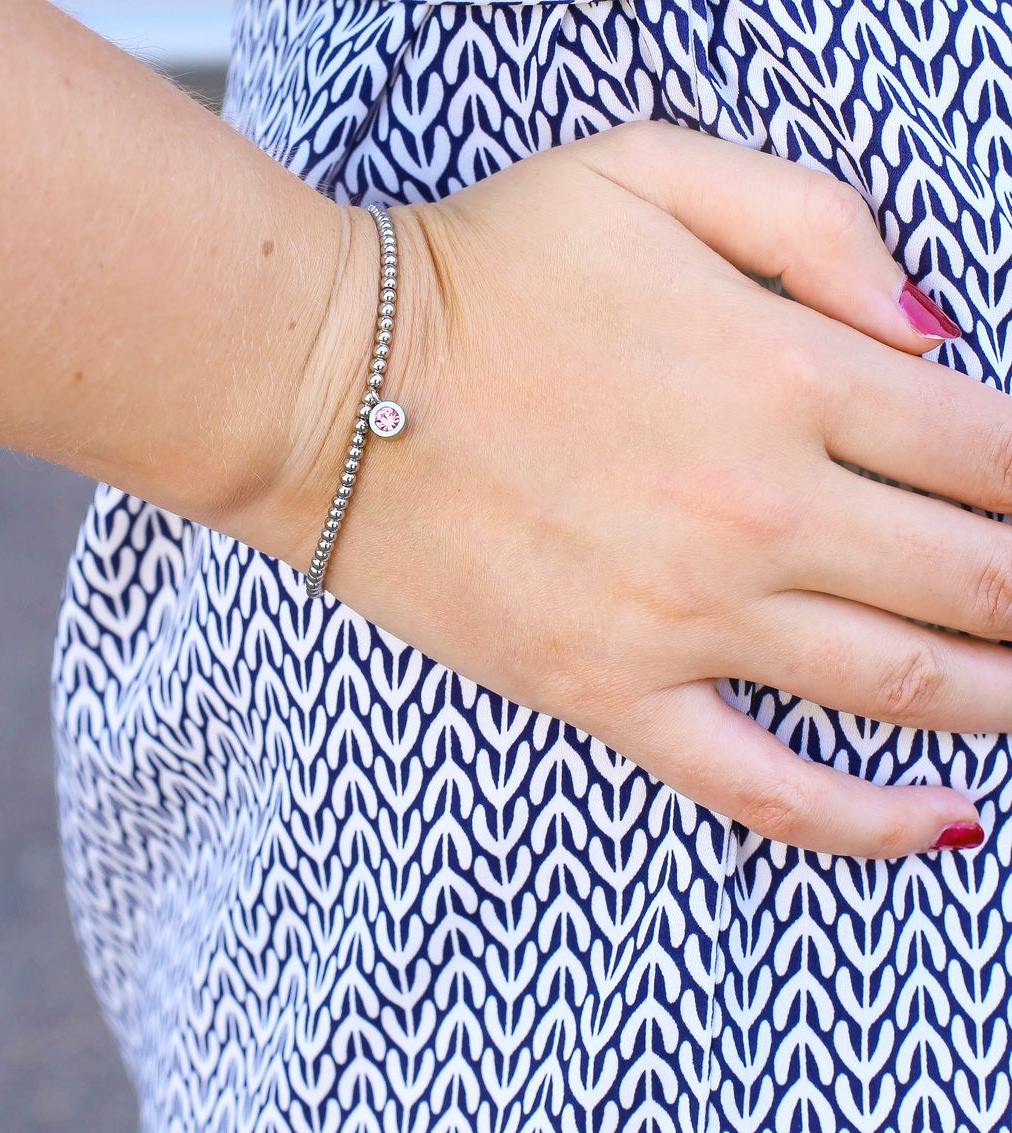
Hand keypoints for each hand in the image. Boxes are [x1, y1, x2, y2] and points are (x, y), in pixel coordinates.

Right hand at [273, 121, 1011, 859]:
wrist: (328, 385)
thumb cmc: (480, 272)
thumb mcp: (649, 171)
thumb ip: (819, 222)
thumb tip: (935, 327)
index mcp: (790, 373)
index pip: (999, 453)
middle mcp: (764, 510)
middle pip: (982, 578)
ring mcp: (689, 617)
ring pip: (906, 685)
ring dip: (1005, 698)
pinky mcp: (610, 692)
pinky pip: (766, 787)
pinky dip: (868, 822)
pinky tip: (941, 822)